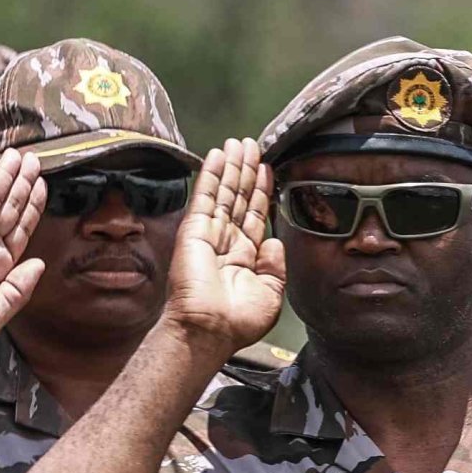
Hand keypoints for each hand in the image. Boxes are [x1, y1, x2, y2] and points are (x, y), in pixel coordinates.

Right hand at [163, 140, 288, 359]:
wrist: (209, 329)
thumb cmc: (237, 321)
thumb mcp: (270, 294)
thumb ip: (275, 267)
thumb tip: (276, 242)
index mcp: (245, 256)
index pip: (256, 215)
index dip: (263, 192)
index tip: (269, 170)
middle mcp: (227, 241)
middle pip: (240, 197)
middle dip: (247, 171)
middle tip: (252, 145)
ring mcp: (210, 233)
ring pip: (225, 191)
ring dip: (233, 166)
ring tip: (240, 143)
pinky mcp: (195, 228)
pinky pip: (205, 195)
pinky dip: (212, 173)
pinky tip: (218, 155)